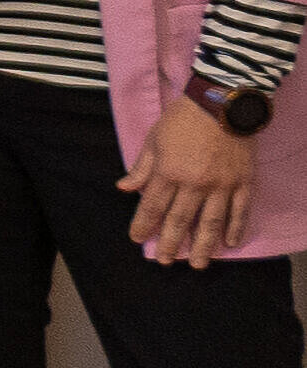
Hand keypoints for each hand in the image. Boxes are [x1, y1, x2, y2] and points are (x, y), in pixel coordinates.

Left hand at [125, 96, 260, 265]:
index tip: (137, 240)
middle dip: (171, 243)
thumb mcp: (154, 139)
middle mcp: (194, 184)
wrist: (222, 102)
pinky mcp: (243, 182)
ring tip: (198, 264)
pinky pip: (240, 211)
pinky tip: (230, 243)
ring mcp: (221, 185)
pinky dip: (235, 228)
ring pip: (211, 222)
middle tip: (165, 261)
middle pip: (180, 220)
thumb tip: (124, 188)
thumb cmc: (182, 119)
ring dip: (204, 246)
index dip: (143, 225)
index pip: (152, 206)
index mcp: (168, 172)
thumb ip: (141, 167)